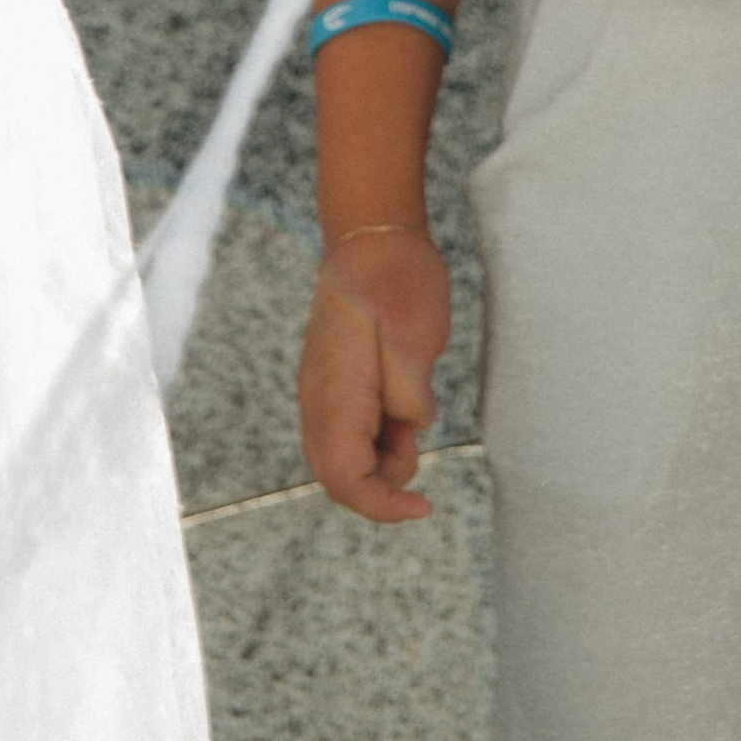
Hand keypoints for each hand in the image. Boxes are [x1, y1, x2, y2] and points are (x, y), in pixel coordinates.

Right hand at [298, 225, 451, 522]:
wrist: (372, 234)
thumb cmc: (398, 281)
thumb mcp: (416, 340)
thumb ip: (408, 397)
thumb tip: (412, 427)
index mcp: (336, 397)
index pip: (346, 480)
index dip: (383, 506)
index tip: (423, 507)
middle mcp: (317, 401)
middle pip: (338, 477)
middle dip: (382, 481)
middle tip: (416, 441)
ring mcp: (319, 390)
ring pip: (342, 455)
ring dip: (381, 454)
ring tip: (412, 408)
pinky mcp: (331, 380)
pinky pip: (346, 429)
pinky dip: (376, 433)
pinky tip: (401, 398)